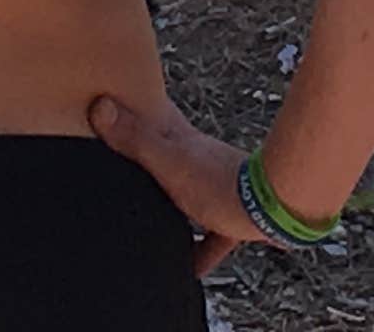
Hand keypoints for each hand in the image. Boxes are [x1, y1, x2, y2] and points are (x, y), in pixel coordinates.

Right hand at [88, 93, 266, 276]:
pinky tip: (192, 269)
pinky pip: (212, 236)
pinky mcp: (231, 215)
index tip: (115, 104)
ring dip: (174, 208)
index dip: (134, 108)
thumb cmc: (222, 183)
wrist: (271, 208)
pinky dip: (201, 251)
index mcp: (180, 141)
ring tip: (153, 226)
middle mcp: (198, 160)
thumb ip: (136, 139)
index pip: (153, 114)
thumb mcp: (168, 162)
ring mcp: (216, 186)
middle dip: (148, 160)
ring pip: (188, 195)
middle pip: (167, 155)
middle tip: (126, 168)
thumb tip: (102, 106)